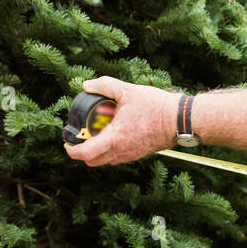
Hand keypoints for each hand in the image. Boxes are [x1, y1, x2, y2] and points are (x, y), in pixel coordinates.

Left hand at [63, 76, 180, 166]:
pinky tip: (113, 134)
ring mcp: (130, 155)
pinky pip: (117, 158)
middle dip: (81, 153)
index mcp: (115, 138)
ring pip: (105, 161)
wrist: (179, 120)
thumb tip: (86, 85)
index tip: (67, 143)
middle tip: (79, 137)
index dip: (72, 150)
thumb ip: (105, 85)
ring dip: (95, 152)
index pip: (86, 153)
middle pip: (92, 161)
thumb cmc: (155, 106)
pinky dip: (109, 151)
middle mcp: (121, 151)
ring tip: (95, 134)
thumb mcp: (127, 90)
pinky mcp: (138, 154)